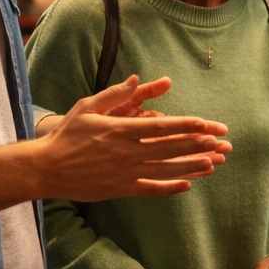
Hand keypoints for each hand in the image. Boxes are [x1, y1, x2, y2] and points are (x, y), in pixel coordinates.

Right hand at [40, 75, 231, 199]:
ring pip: (166, 169)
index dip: (187, 126)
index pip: (162, 127)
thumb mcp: (88, 107)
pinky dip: (171, 187)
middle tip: (222, 143)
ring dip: (192, 166)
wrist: (46, 169)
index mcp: (121, 130)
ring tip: (214, 163)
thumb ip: (115, 95)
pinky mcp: (121, 189)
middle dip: (199, 145)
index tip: (207, 124)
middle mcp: (127, 152)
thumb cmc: (67, 135)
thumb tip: (136, 79)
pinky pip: (151, 189)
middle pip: (171, 148)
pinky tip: (188, 184)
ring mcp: (126, 172)